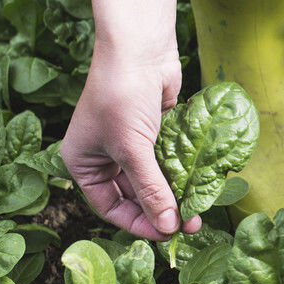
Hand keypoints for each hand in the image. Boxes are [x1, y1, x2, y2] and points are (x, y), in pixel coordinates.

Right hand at [62, 46, 201, 239]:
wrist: (140, 48)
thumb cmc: (122, 95)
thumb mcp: (133, 149)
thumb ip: (151, 189)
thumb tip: (168, 226)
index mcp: (84, 163)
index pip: (110, 207)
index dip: (138, 223)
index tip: (165, 235)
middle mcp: (105, 155)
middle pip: (135, 196)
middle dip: (161, 210)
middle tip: (188, 225)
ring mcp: (131, 143)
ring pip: (155, 180)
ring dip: (175, 195)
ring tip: (198, 211)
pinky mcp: (155, 132)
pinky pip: (169, 161)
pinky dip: (182, 173)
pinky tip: (199, 186)